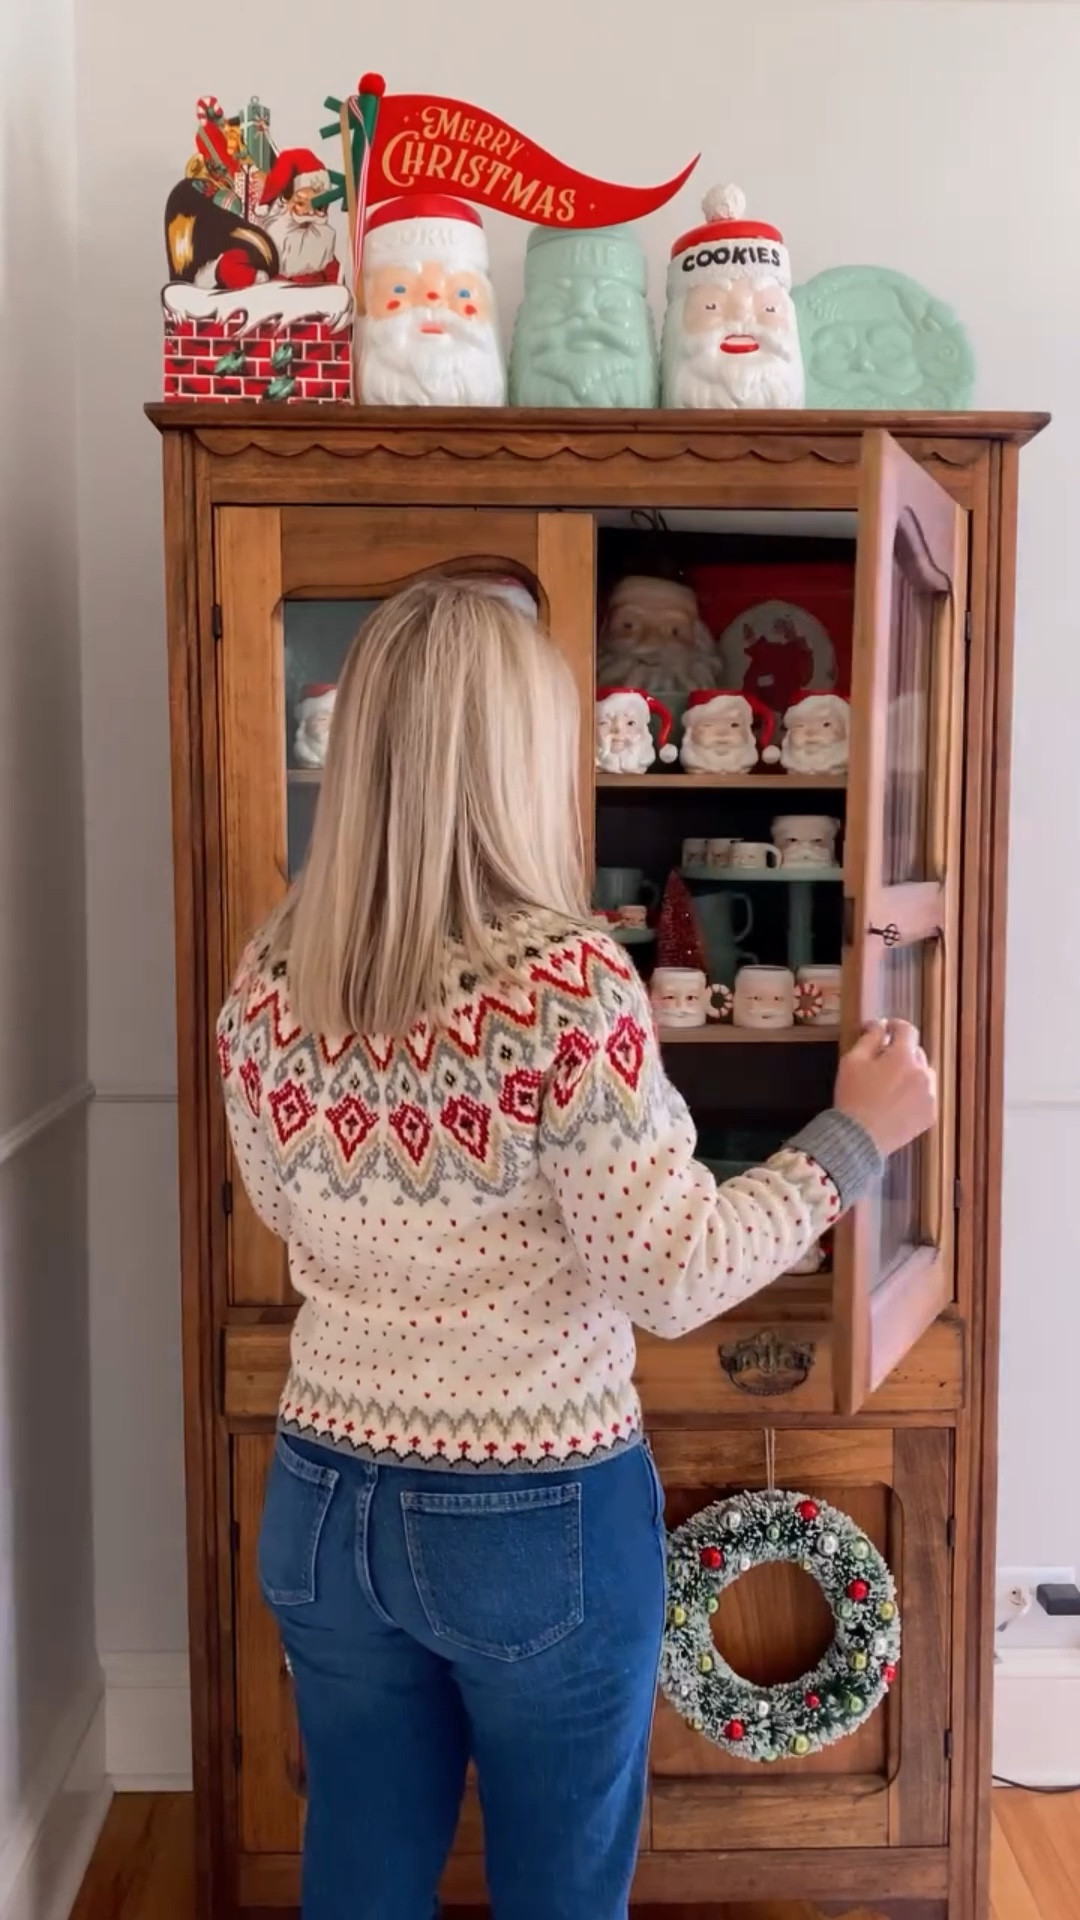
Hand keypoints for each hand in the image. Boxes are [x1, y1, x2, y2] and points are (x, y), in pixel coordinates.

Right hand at [833, 1019, 936, 1158]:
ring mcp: (930, 1095)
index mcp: (903, 1056)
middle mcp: (922, 1072)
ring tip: (890, 1087)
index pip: (907, 1030)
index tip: (885, 1029)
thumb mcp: (852, 1061)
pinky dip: (915, 1095)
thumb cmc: (853, 1097)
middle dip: (900, 1053)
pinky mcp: (930, 1114)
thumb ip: (869, 1037)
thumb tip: (879, 1024)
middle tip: (881, 1064)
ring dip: (910, 1074)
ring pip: (923, 1075)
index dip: (895, 1026)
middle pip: (916, 1052)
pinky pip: (926, 1096)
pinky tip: (897, 1104)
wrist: (859, 1138)